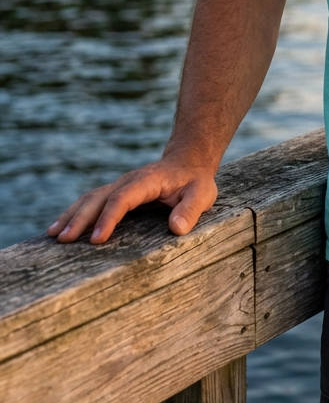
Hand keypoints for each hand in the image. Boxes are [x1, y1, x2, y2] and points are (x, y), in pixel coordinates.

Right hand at [47, 157, 217, 244]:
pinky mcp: (116, 193)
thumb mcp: (202, 194)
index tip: (97, 239)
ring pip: (90, 199)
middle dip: (80, 218)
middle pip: (99, 198)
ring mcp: (119, 186)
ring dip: (72, 215)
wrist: (188, 162)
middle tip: (63, 240)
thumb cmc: (195, 182)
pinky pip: (91, 202)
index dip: (109, 217)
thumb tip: (177, 229)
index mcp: (147, 181)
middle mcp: (128, 181)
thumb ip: (190, 209)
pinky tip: (60, 228)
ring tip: (54, 235)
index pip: (123, 198)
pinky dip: (75, 214)